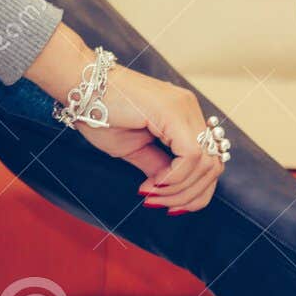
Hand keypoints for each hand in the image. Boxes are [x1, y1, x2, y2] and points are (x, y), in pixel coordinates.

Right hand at [26, 26, 224, 212]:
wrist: (81, 89)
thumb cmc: (101, 115)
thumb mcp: (134, 150)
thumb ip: (157, 166)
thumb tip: (169, 187)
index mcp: (184, 118)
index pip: (209, 162)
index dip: (194, 193)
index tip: (165, 206)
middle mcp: (190, 110)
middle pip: (214, 166)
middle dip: (188, 196)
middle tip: (157, 204)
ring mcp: (185, 108)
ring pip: (205, 164)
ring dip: (178, 191)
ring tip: (151, 195)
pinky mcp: (174, 112)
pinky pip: (190, 156)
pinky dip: (175, 178)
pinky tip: (154, 185)